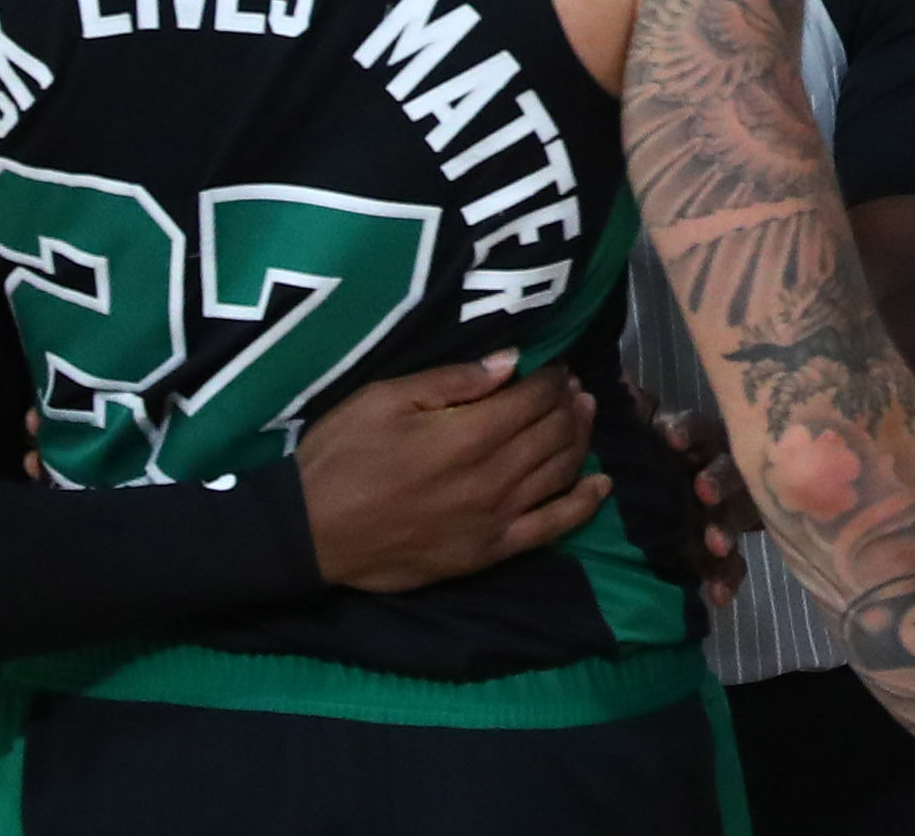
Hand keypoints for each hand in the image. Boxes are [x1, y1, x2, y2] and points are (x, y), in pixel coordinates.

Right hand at [293, 354, 611, 593]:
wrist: (312, 532)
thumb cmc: (342, 455)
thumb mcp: (384, 398)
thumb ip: (452, 381)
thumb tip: (511, 361)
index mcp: (467, 434)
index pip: (532, 397)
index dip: (551, 376)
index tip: (555, 364)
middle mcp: (492, 477)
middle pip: (553, 432)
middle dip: (569, 402)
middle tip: (571, 386)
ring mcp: (495, 519)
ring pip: (560, 472)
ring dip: (580, 439)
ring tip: (584, 415)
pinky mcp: (490, 552)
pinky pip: (552, 528)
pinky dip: (583, 504)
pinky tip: (602, 485)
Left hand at [642, 404, 756, 607]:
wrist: (678, 499)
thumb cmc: (658, 459)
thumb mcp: (643, 434)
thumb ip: (635, 413)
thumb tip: (619, 382)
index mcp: (699, 442)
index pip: (697, 429)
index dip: (686, 432)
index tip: (669, 439)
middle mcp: (721, 471)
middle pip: (728, 471)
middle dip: (718, 479)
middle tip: (701, 490)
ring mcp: (730, 510)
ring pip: (739, 515)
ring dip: (727, 527)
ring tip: (715, 544)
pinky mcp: (728, 549)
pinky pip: (735, 565)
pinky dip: (728, 578)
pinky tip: (719, 596)